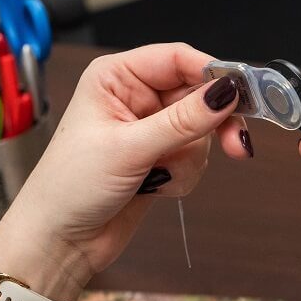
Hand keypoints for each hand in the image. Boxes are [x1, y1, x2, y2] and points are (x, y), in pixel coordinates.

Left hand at [0, 43, 249, 300]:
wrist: (57, 242)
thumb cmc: (69, 187)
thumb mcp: (128, 148)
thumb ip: (182, 120)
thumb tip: (226, 92)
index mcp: (116, 77)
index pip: (177, 58)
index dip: (213, 73)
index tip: (243, 93)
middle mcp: (133, 97)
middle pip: (197, 94)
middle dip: (211, 125)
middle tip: (235, 146)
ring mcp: (147, 130)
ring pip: (200, 130)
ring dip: (189, 158)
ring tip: (160, 177)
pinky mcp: (157, 159)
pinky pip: (194, 158)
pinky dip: (183, 176)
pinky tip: (156, 189)